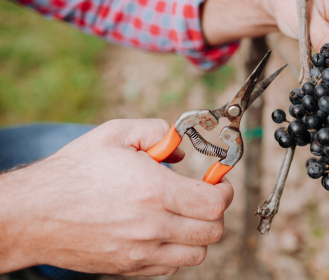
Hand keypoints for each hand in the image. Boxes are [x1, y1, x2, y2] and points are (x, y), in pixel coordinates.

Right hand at [0, 119, 233, 275]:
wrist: (33, 213)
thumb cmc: (73, 172)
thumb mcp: (116, 134)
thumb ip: (157, 132)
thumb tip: (180, 149)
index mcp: (154, 191)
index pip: (215, 203)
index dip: (225, 190)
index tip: (219, 182)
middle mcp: (152, 226)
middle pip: (213, 231)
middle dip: (216, 212)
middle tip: (205, 197)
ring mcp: (140, 252)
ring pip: (196, 254)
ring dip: (199, 234)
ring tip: (185, 215)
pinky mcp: (128, 268)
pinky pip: (171, 267)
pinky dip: (177, 252)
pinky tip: (165, 232)